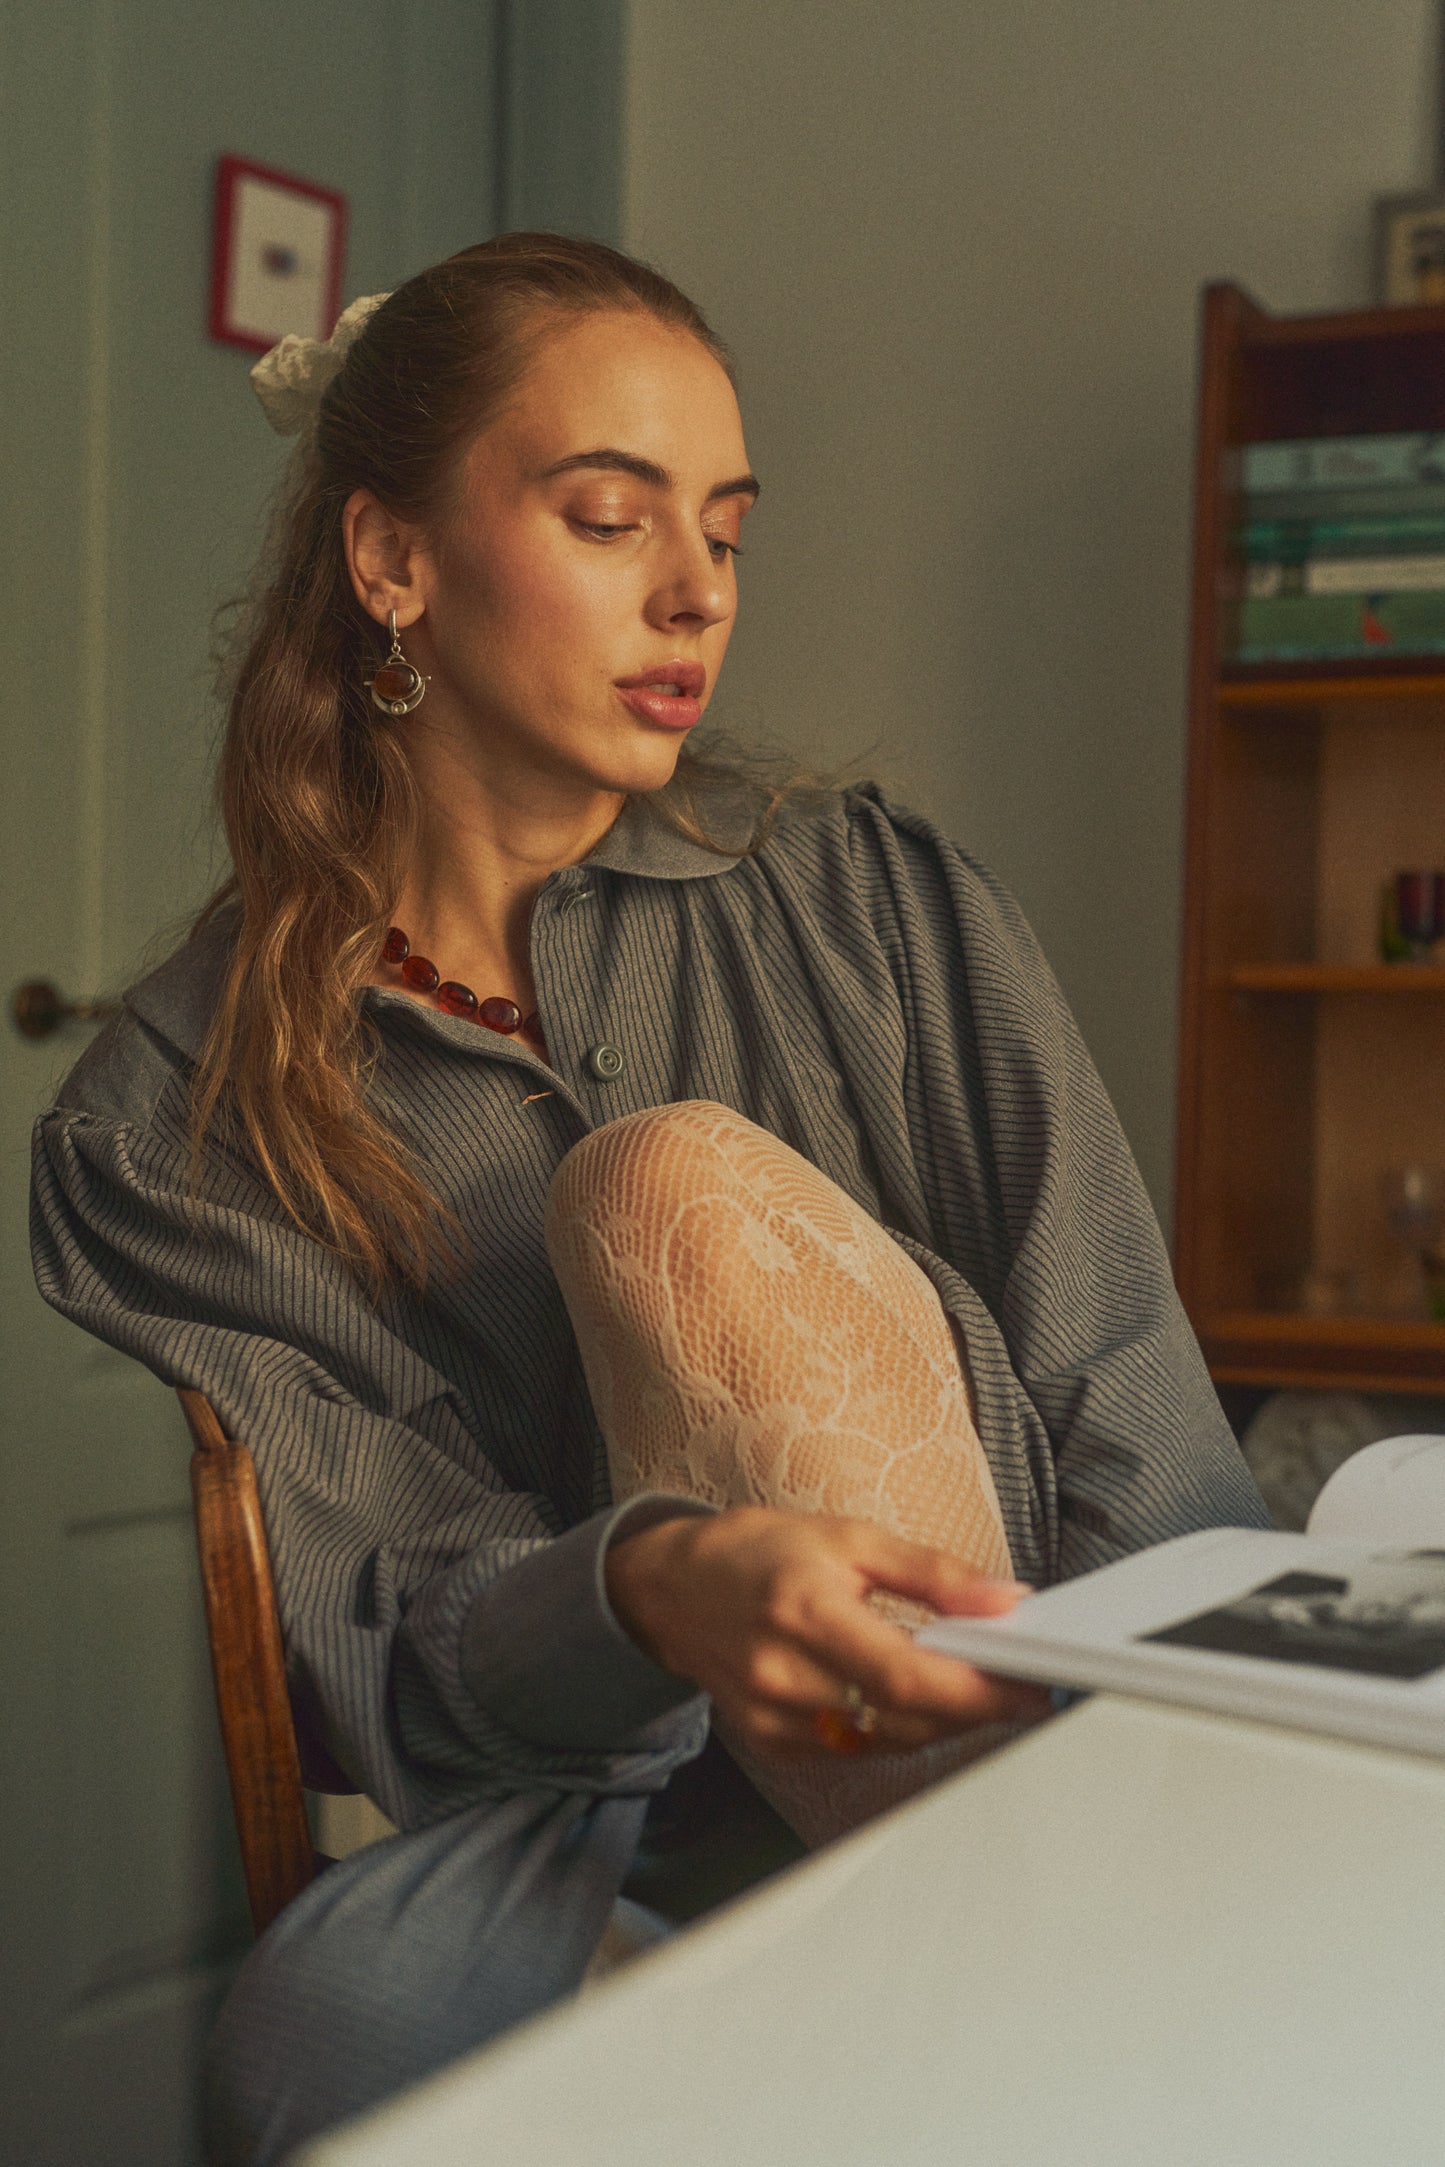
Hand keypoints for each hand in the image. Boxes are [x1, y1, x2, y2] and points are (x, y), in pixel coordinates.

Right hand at [604, 1506, 1047, 1760]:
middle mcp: (785, 1674)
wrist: (672, 1588)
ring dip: (939, 1720)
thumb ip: (932, 1573)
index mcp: (806, 1610)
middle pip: (904, 1717)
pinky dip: (895, 1729)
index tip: (1028, 1689)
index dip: (974, 1691)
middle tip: (1017, 1685)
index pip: (905, 1673)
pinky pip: (857, 1750)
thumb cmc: (760, 1553)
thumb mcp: (850, 1537)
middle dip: (972, 1706)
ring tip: (966, 1684)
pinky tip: (906, 1699)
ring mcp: (775, 1719)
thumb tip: (1004, 1601)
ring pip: (887, 1741)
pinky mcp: (773, 1745)